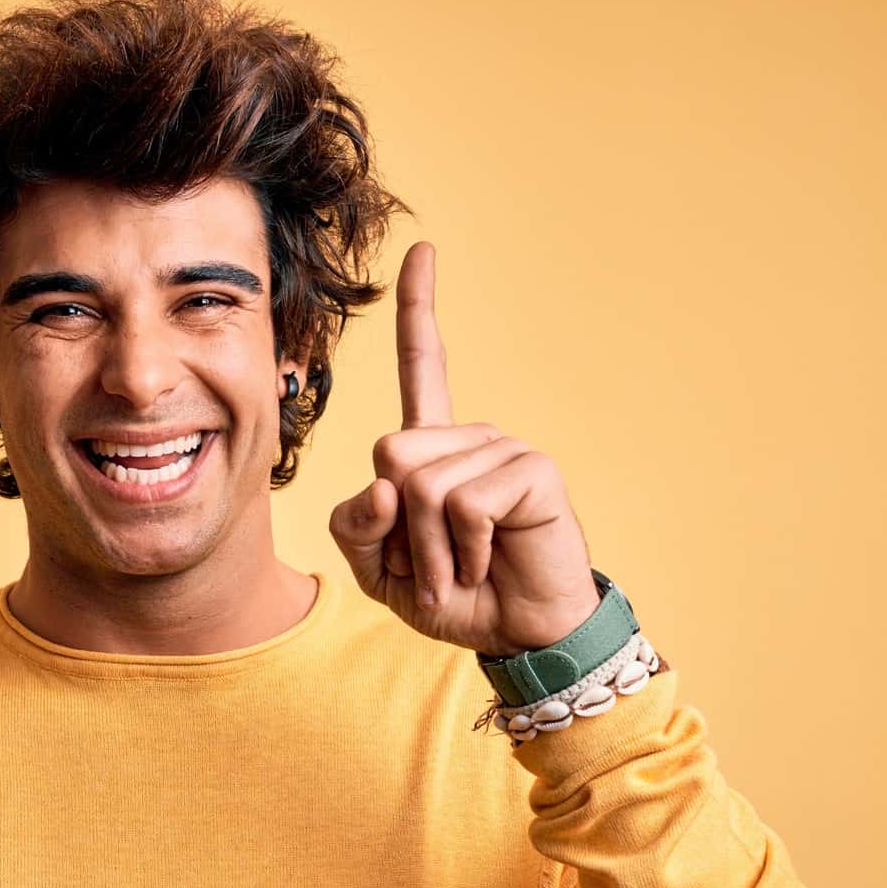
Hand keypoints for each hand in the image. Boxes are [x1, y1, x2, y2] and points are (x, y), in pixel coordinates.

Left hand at [328, 242, 600, 656]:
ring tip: (462, 570)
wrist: (515, 636)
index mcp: (433, 449)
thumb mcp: (377, 570)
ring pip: (422, 484)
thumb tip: (382, 485)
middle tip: (432, 566)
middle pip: (389, 453)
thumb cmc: (453, 598)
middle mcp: (468, 438)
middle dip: (398, 528)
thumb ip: (355, 527)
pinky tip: (488, 562)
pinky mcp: (531, 470)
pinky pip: (464, 502)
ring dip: (431, 549)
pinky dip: (463, 549)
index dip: (418, 310)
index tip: (422, 251)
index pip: (422, 366)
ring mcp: (503, 449)